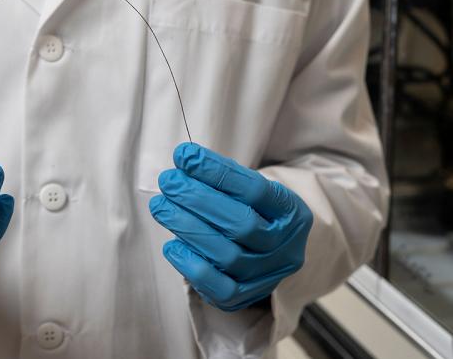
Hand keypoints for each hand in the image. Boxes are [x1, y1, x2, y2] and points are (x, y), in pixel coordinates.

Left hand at [149, 143, 312, 310]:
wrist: (270, 253)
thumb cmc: (252, 212)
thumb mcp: (250, 192)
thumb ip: (222, 179)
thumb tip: (185, 160)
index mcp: (291, 213)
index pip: (255, 189)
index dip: (216, 171)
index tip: (185, 156)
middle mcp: (285, 247)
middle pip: (241, 224)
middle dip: (197, 200)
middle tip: (168, 182)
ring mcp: (267, 275)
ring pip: (227, 255)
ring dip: (187, 227)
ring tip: (161, 206)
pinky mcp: (246, 296)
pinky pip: (220, 288)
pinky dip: (191, 266)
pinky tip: (171, 246)